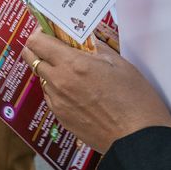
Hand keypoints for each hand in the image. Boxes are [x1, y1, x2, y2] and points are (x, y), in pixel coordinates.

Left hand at [21, 30, 170, 152]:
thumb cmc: (135, 99)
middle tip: (58, 47)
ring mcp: (57, 101)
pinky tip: (78, 91)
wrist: (139, 140)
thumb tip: (84, 36)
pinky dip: (57, 88)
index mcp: (72, 64)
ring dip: (50, 69)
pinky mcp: (60, 117)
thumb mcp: (119, 63)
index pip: (36, 41)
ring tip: (74, 72)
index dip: (41, 32)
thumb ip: (95, 47)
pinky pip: (50, 95)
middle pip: (31, 57)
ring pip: (41, 77)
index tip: (51, 30)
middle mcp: (58, 81)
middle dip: (40, 48)